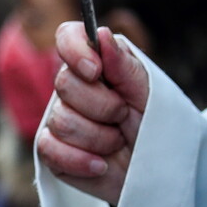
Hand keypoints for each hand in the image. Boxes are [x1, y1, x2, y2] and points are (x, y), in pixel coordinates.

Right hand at [36, 22, 148, 205]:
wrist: (158, 172)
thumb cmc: (157, 128)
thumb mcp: (152, 94)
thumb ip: (125, 65)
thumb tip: (101, 34)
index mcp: (96, 64)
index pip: (68, 37)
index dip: (75, 50)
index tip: (95, 70)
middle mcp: (73, 88)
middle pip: (64, 84)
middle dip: (103, 106)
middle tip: (124, 116)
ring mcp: (59, 119)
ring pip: (61, 121)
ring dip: (99, 138)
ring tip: (118, 142)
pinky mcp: (52, 151)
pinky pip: (48, 149)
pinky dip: (80, 160)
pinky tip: (101, 165)